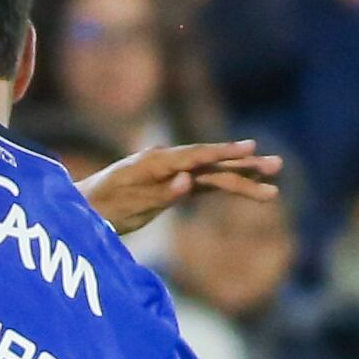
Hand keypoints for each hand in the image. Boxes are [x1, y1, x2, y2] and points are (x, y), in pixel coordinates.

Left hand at [77, 139, 283, 235]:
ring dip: (241, 179)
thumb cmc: (103, 209)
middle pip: (211, 162)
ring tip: (272, 187)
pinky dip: (225, 186)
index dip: (224, 152)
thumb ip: (162, 192)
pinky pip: (204, 185)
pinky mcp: (172, 186)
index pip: (197, 155)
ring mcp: (171, 173)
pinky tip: (247, 188)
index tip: (251, 148)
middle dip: (244, 165)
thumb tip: (189, 180)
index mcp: (155, 162)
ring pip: (212, 174)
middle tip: (276, 165)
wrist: (83, 209)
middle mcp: (166, 162)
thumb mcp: (131, 204)